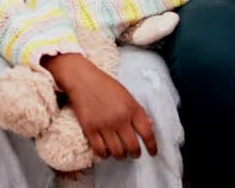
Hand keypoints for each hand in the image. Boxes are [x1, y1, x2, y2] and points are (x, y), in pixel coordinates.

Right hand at [42, 53, 157, 160]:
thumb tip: (149, 126)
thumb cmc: (105, 85)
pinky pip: (100, 151)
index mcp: (132, 109)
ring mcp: (104, 125)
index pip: (147, 133)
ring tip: (120, 152)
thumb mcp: (126, 95)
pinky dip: (105, 154)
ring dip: (120, 155)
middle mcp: (120, 119)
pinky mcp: (90, 129)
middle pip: (132, 147)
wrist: (82, 79)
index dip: (152, 146)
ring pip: (117, 152)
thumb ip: (138, 111)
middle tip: (134, 153)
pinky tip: (106, 151)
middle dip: (135, 153)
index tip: (152, 152)